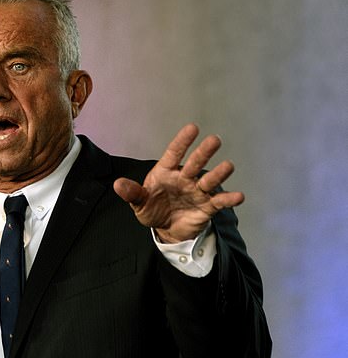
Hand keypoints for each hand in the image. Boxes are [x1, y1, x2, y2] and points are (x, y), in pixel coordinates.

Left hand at [113, 123, 243, 242]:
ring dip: (218, 173)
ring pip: (209, 179)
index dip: (183, 141)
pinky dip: (229, 199)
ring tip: (228, 166)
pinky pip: (219, 201)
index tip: (193, 127)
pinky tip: (239, 196)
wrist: (166, 229)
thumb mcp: (139, 203)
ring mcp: (197, 191)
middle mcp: (184, 178)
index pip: (174, 153)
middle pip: (195, 162)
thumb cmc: (152, 209)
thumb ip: (132, 193)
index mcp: (166, 172)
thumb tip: (117, 185)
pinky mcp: (207, 206)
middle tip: (214, 140)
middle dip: (204, 152)